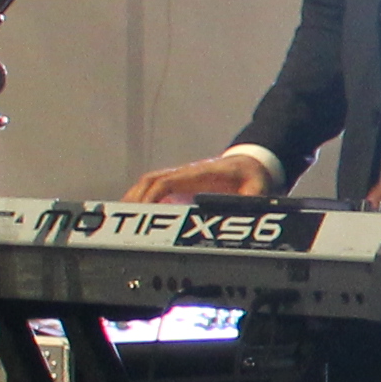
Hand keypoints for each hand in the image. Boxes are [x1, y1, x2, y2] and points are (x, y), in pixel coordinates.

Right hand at [125, 152, 273, 205]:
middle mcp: (185, 174)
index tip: (141, 213)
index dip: (150, 197)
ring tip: (122, 217)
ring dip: (134, 197)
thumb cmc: (252, 174)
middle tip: (122, 218)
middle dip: (134, 198)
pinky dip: (143, 197)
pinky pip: (156, 188)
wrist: (253, 162)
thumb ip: (253, 198)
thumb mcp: (258, 186)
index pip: (165, 182)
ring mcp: (182, 178)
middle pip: (149, 181)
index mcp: (199, 174)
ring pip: (148, 183)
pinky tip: (136, 212)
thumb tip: (245, 208)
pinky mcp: (182, 184)